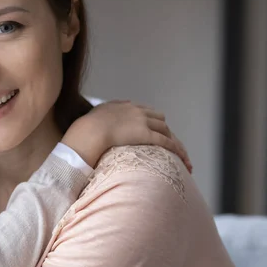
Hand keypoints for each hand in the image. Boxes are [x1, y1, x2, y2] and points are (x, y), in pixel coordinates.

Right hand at [61, 100, 191, 171]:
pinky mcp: (146, 134)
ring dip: (174, 142)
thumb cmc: (85, 129)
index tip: (153, 132)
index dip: (151, 122)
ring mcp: (142, 121)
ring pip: (166, 130)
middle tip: (169, 145)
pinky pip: (166, 142)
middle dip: (164, 131)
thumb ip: (100, 117)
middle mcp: (136, 111)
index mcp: (124, 106)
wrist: (88, 131)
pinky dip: (177, 150)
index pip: (144, 111)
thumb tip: (95, 124)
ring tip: (180, 156)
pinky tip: (182, 160)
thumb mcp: (93, 117)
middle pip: (158, 119)